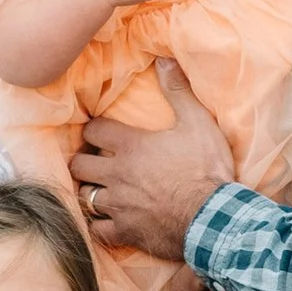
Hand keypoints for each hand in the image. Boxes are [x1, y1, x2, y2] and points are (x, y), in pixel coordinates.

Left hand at [72, 59, 233, 260]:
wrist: (213, 218)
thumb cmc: (206, 168)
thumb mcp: (198, 123)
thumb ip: (178, 91)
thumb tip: (164, 59)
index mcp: (130, 146)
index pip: (93, 131)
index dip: (94, 129)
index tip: (100, 132)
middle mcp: (116, 175)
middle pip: (79, 166)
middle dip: (82, 161)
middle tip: (93, 162)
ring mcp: (118, 205)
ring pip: (84, 197)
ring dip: (90, 192)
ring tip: (99, 190)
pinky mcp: (125, 231)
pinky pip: (98, 230)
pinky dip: (100, 225)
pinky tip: (108, 222)